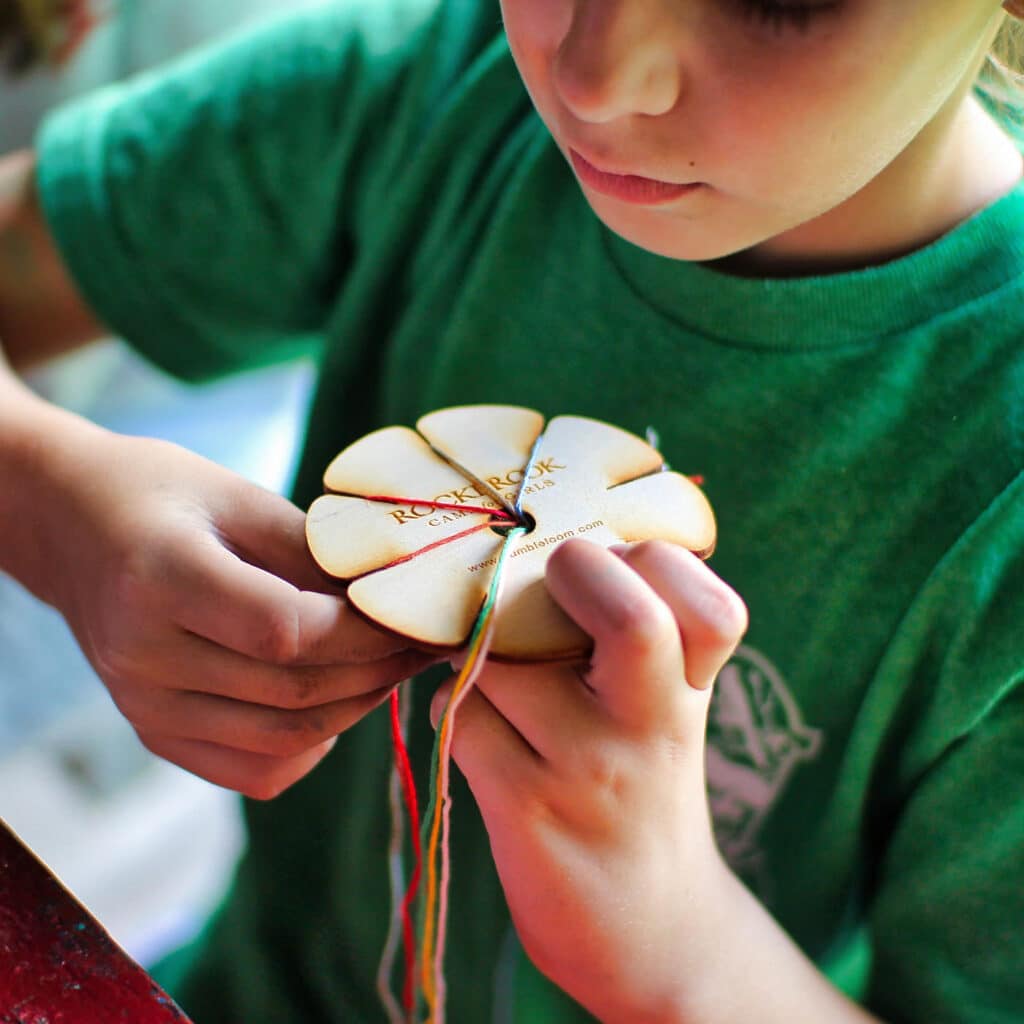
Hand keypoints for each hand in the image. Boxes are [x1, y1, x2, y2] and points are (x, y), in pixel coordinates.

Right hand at [23, 423, 434, 798]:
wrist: (73, 528)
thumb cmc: (162, 496)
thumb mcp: (240, 497)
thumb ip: (315, 550)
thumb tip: (394, 598)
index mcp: (161, 579)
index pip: (287, 632)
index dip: (366, 633)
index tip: (416, 616)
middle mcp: (144, 656)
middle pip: (293, 692)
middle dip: (379, 671)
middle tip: (424, 643)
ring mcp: (143, 705)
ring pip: (282, 742)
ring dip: (355, 709)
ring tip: (392, 669)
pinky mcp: (153, 732)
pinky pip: (252, 771)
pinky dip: (310, 748)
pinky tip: (336, 704)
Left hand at [433, 538, 747, 1020]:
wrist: (650, 929)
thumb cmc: (646, 784)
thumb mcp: (671, 705)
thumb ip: (643, 626)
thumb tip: (553, 535)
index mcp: (694, 688)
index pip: (710, 602)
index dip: (653, 562)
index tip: (613, 566)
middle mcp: (653, 725)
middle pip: (632, 620)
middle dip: (571, 573)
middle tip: (541, 585)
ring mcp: (590, 770)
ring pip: (504, 655)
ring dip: (479, 647)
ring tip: (491, 669)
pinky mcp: (526, 808)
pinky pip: (463, 715)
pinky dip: (451, 704)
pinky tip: (476, 725)